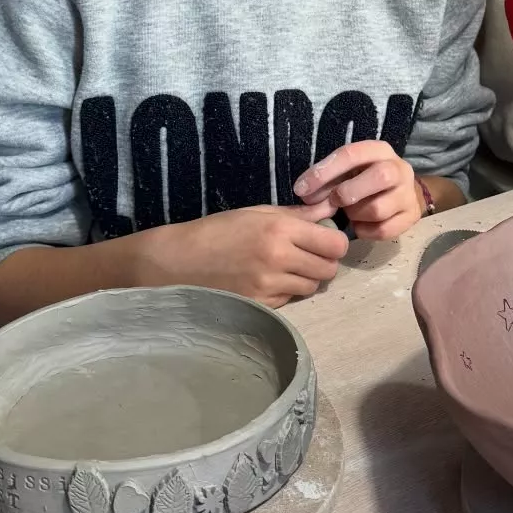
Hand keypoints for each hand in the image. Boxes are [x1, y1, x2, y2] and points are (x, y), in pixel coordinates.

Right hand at [136, 203, 348, 307]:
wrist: (178, 262)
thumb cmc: (217, 231)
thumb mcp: (256, 212)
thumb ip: (297, 214)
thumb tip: (330, 208)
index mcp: (279, 230)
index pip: (334, 243)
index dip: (334, 242)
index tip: (325, 240)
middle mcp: (278, 259)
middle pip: (328, 269)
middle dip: (323, 262)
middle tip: (308, 256)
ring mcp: (269, 286)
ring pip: (311, 287)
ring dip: (306, 279)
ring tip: (285, 268)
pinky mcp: (260, 305)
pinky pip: (290, 299)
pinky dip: (285, 291)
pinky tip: (267, 280)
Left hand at [294, 141, 424, 241]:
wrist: (399, 192)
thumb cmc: (364, 178)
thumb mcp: (347, 171)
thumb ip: (328, 179)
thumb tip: (305, 194)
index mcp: (380, 150)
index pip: (351, 154)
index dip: (323, 172)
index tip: (301, 189)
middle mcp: (400, 169)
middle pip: (379, 177)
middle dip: (348, 193)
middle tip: (333, 202)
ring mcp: (408, 194)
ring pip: (378, 209)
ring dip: (355, 214)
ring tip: (350, 212)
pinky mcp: (411, 217)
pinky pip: (383, 230)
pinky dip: (365, 231)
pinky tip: (360, 225)